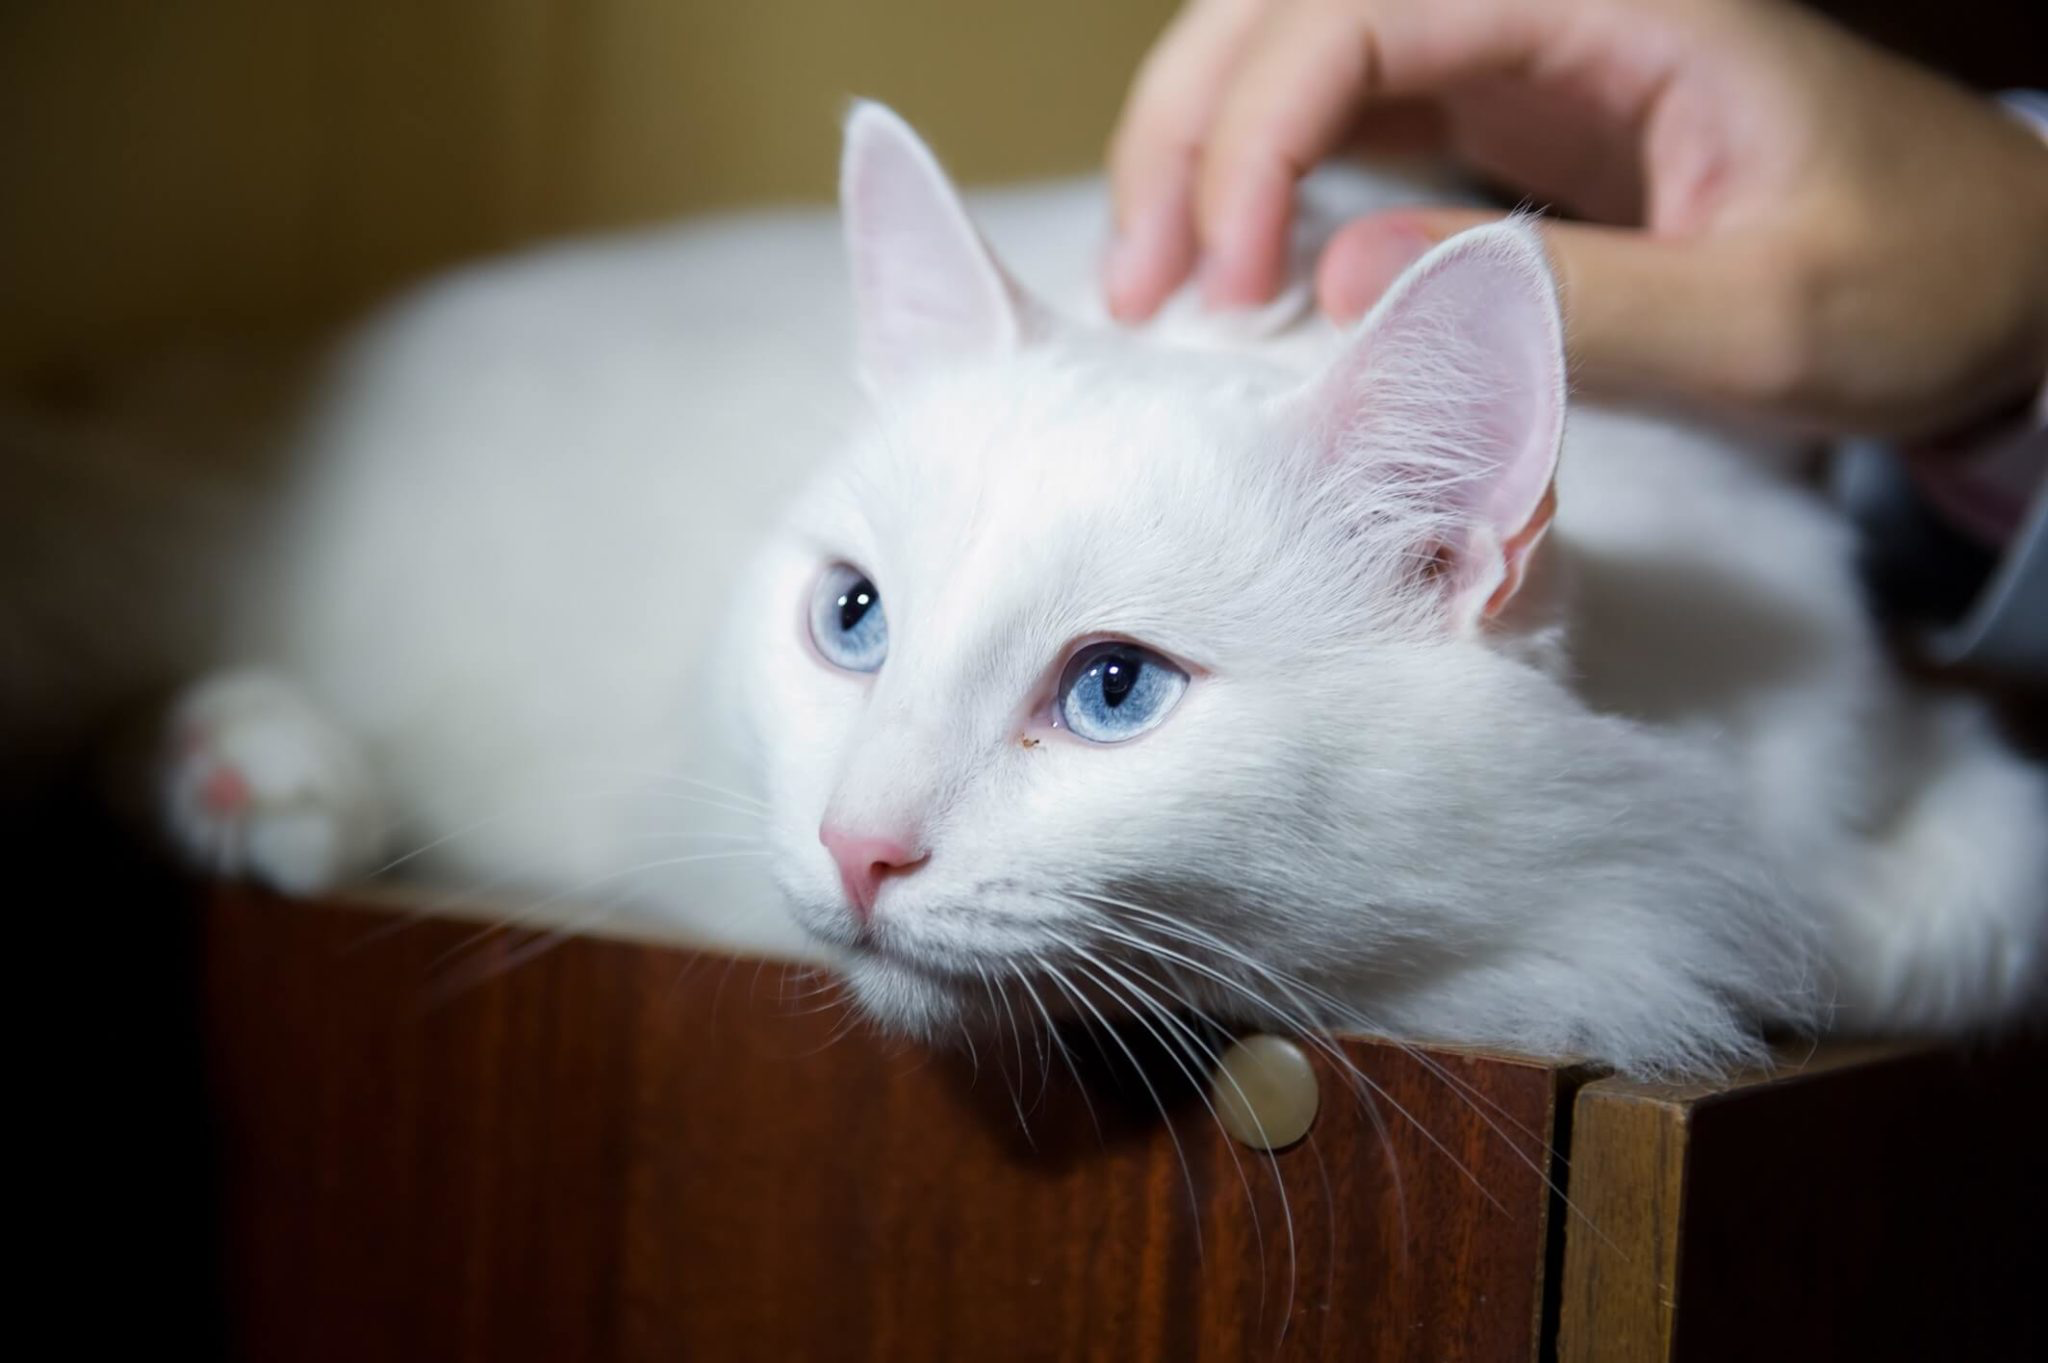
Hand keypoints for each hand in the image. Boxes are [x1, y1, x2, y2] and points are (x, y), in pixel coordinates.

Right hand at [1104, 0, 2047, 436]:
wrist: (1988, 275)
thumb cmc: (1914, 280)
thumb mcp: (1766, 318)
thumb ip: (1568, 304)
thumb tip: (1340, 295)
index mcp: (1615, 1)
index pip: (1364, 15)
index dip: (1263, 133)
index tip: (1231, 283)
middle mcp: (1538, 1)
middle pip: (1289, 8)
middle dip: (1190, 131)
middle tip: (1141, 286)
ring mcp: (1508, 49)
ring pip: (1289, 52)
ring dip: (1199, 153)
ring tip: (1151, 285)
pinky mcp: (1493, 113)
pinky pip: (1333, 118)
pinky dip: (1256, 187)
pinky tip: (1228, 274)